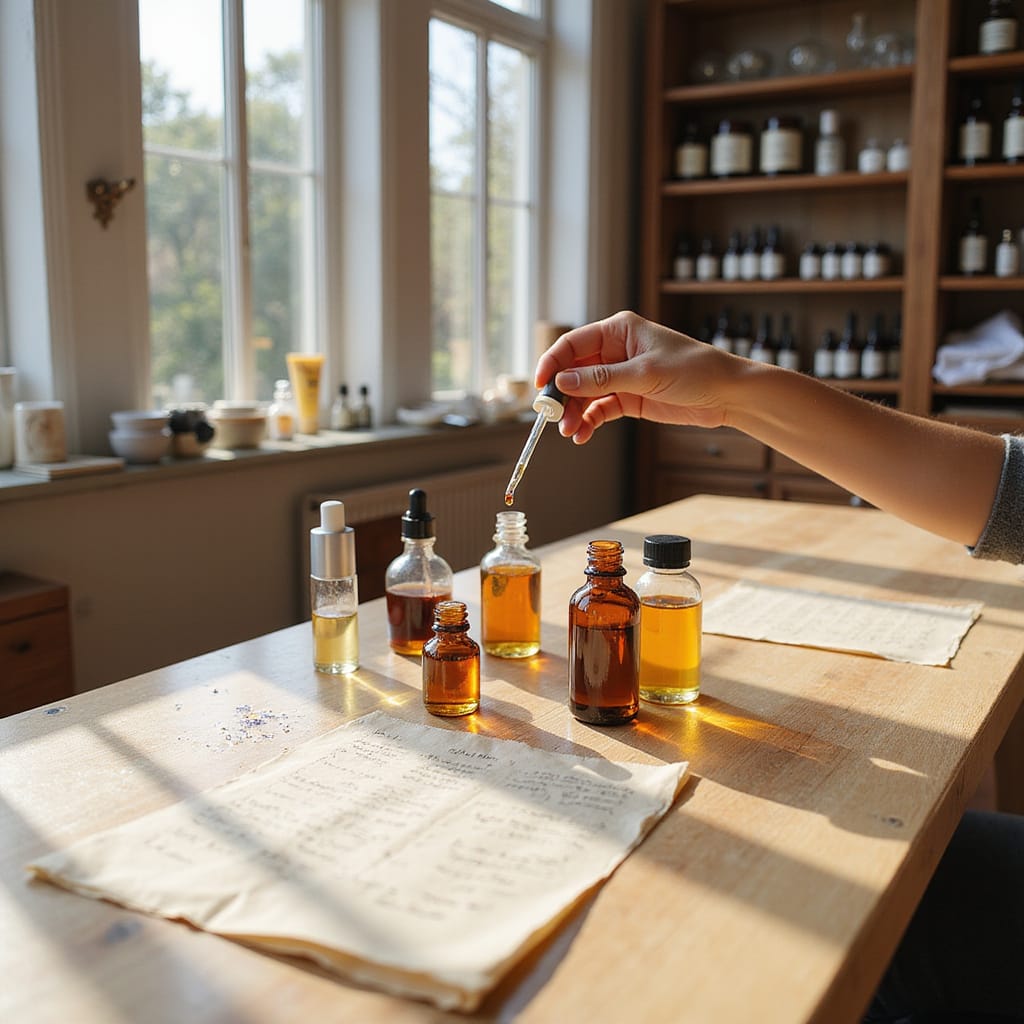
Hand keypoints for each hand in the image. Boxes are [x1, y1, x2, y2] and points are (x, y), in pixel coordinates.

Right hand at [534, 310, 738, 442]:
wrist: (727, 394)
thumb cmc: (694, 370)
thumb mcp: (646, 373)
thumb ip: (602, 378)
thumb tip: (564, 381)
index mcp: (618, 331)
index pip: (573, 344)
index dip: (553, 363)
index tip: (541, 385)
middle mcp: (615, 352)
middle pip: (574, 372)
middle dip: (562, 395)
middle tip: (553, 417)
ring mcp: (620, 376)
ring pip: (584, 394)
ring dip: (574, 412)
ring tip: (570, 432)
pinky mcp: (628, 399)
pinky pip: (599, 410)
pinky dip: (589, 422)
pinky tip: (583, 435)